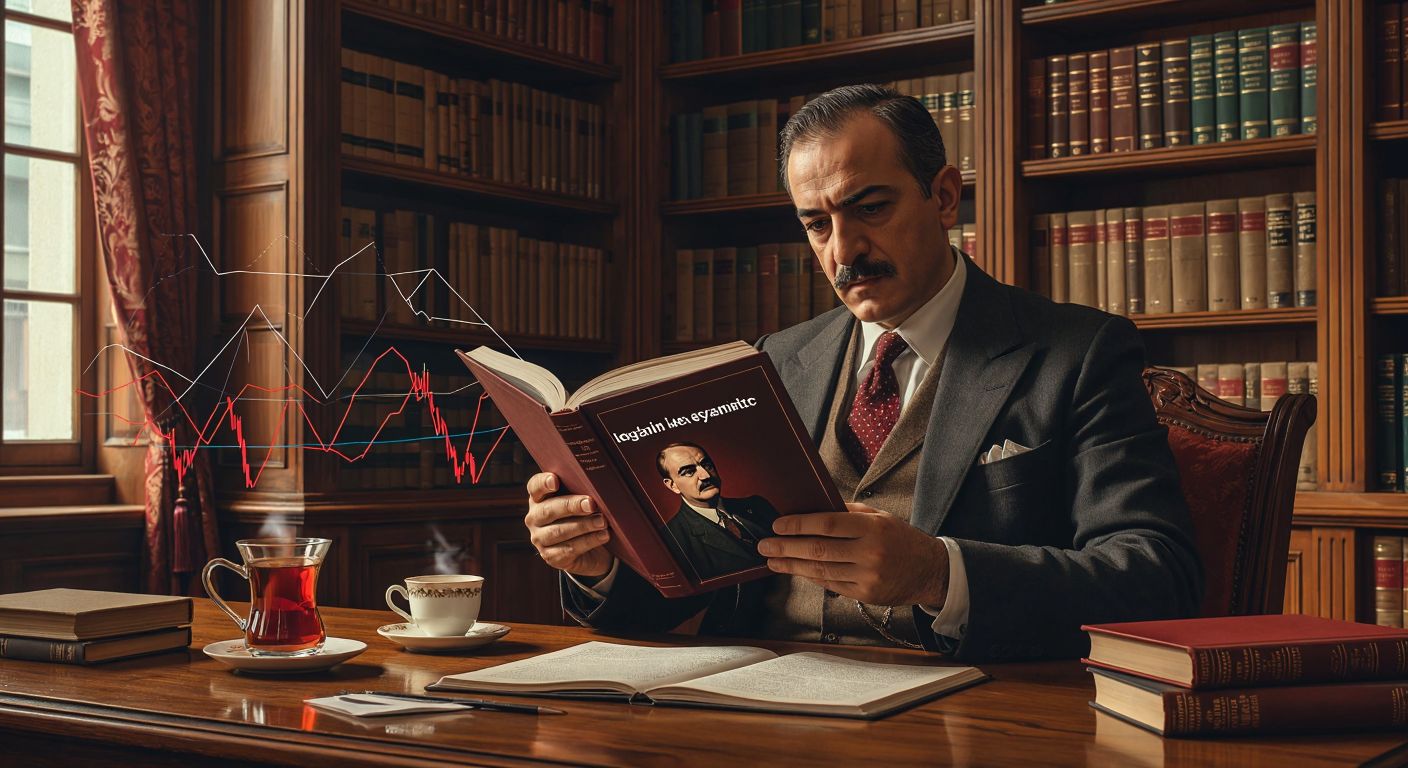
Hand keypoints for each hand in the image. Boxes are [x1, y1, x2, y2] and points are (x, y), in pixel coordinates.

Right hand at [524, 472, 613, 577]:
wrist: (592, 549)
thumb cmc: (585, 516)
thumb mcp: (581, 500)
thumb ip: (582, 490)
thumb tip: (597, 486)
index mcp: (539, 498)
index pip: (535, 487)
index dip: (543, 483)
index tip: (555, 481)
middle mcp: (534, 518)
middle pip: (548, 510)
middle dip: (571, 506)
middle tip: (591, 504)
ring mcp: (539, 539)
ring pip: (559, 531)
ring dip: (583, 526)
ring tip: (602, 522)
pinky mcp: (551, 557)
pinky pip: (569, 549)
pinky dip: (588, 541)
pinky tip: (602, 536)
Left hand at [758, 503, 948, 606]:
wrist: (930, 570)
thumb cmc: (900, 538)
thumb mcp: (879, 517)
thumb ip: (847, 512)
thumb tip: (811, 508)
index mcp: (873, 528)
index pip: (828, 524)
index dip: (799, 525)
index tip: (778, 525)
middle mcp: (870, 553)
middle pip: (818, 550)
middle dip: (786, 548)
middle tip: (764, 546)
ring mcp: (867, 577)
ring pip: (821, 571)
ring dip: (792, 566)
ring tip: (772, 561)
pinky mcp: (866, 595)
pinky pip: (831, 584)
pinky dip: (811, 577)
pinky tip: (795, 571)